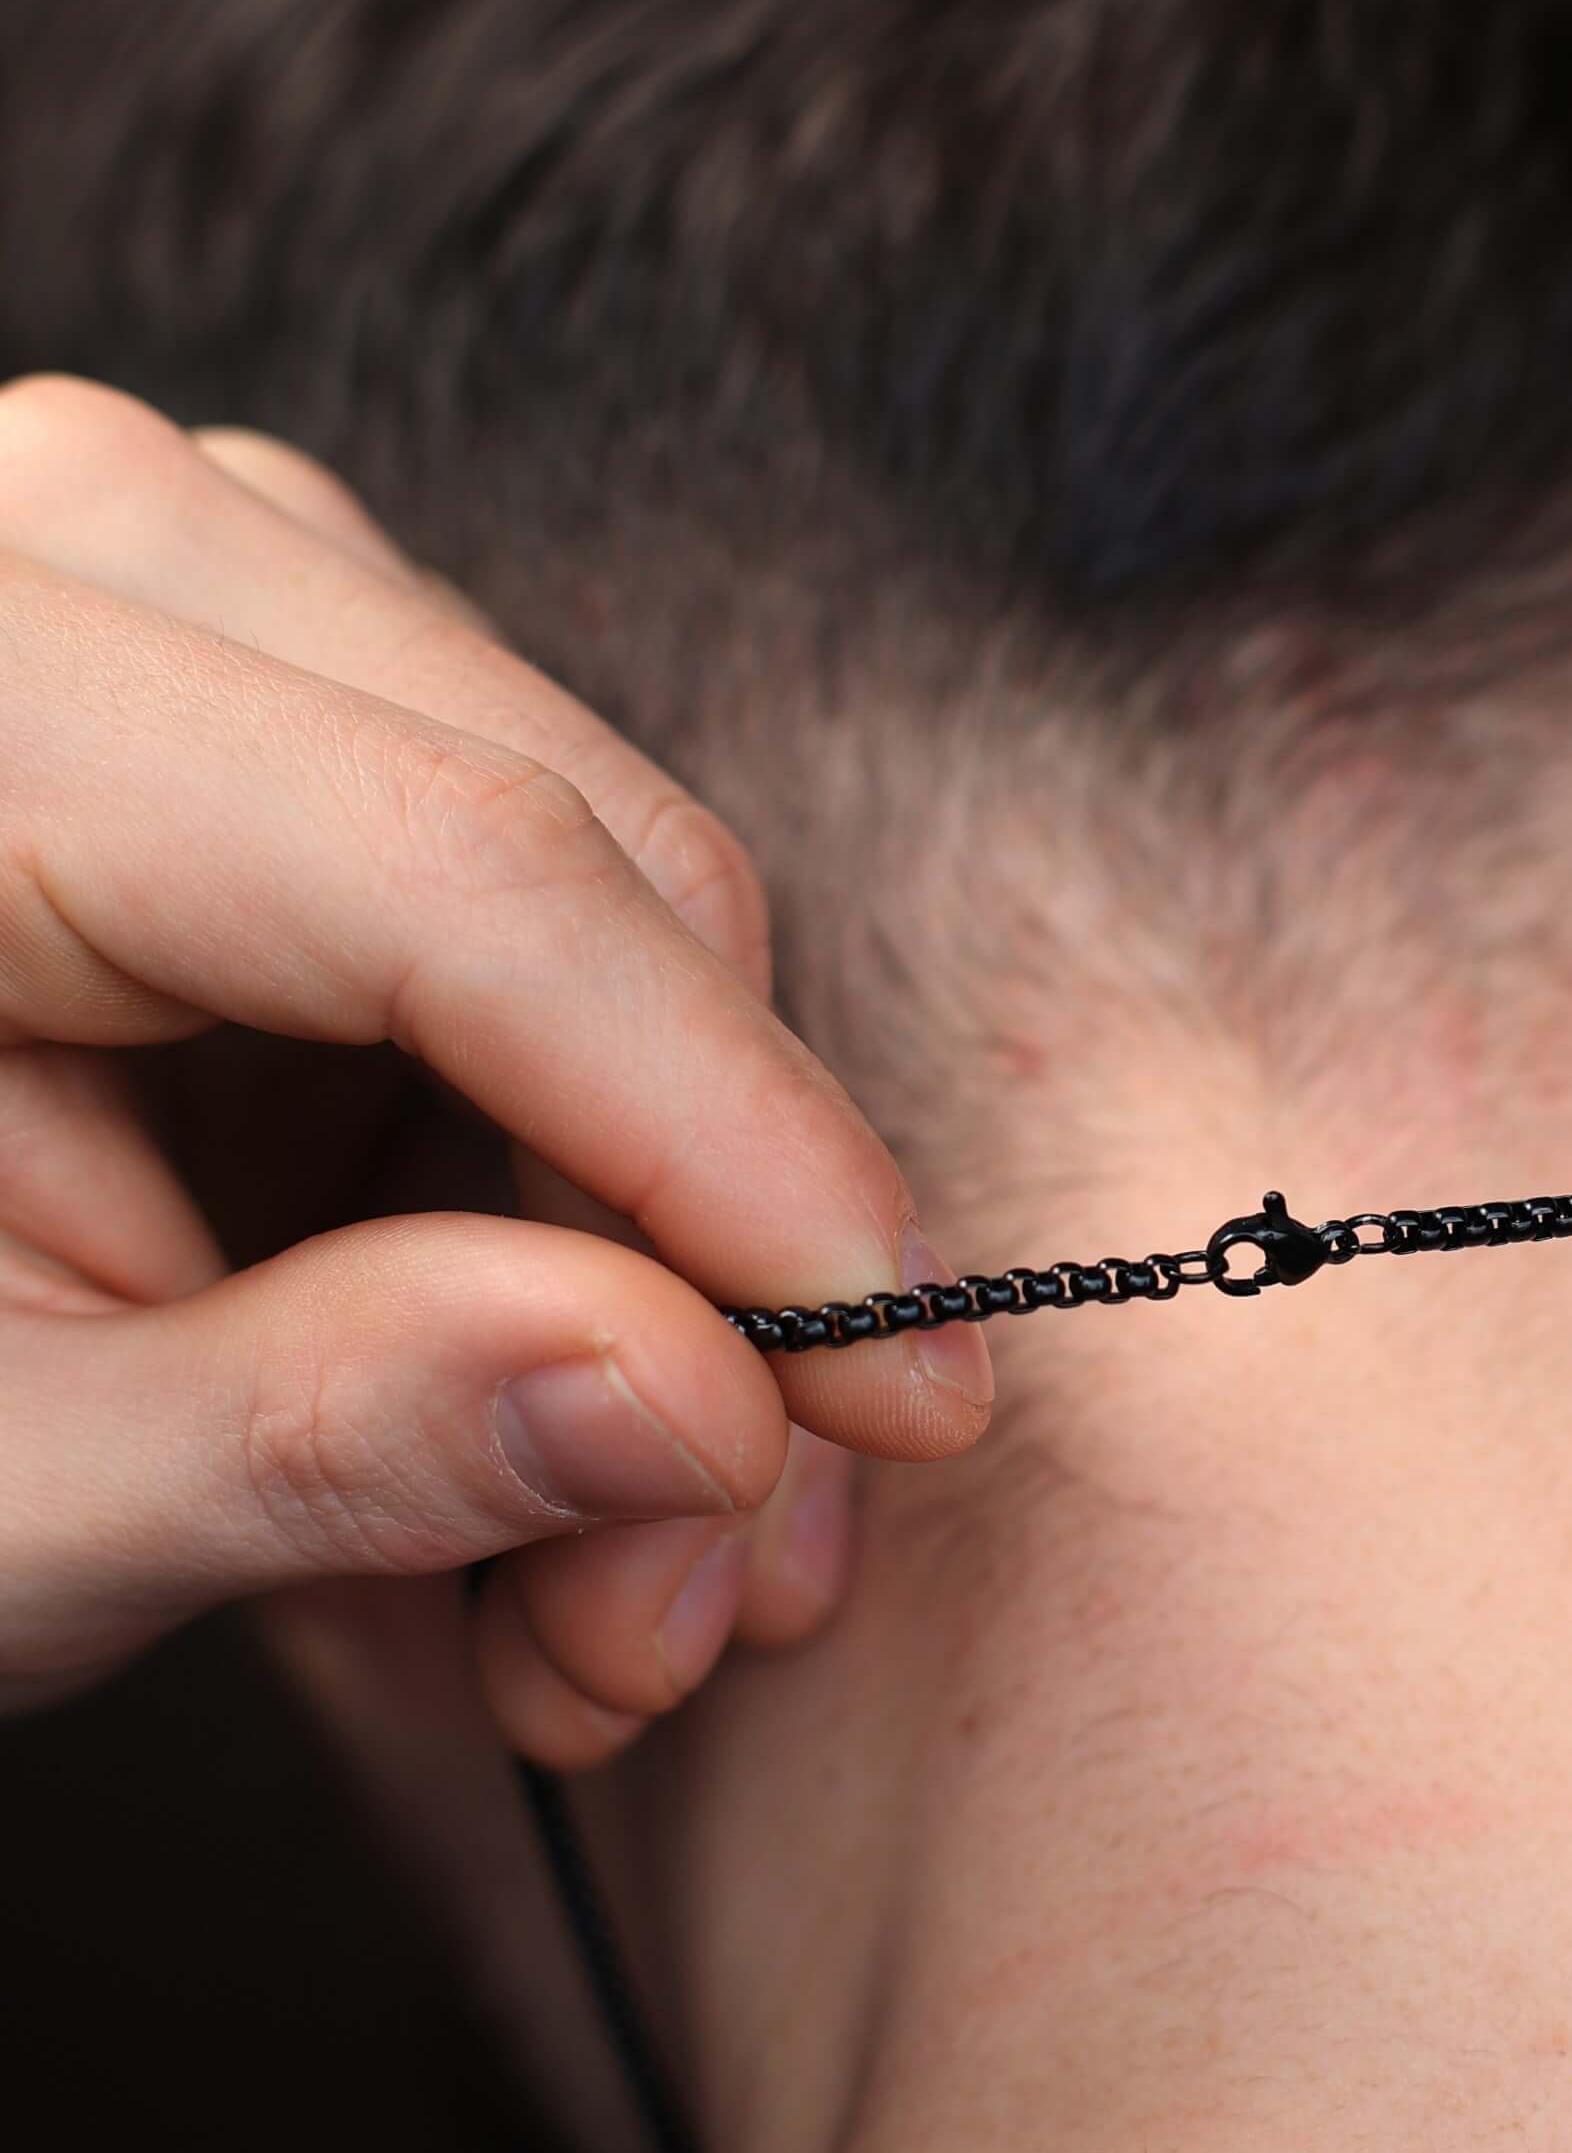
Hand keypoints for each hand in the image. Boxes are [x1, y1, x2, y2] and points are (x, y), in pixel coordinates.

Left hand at [0, 376, 991, 1758]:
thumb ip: (324, 1434)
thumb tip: (711, 1418)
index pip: (470, 877)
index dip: (739, 1152)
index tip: (908, 1390)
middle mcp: (80, 560)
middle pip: (595, 873)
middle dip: (710, 1260)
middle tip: (709, 1592)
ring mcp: (186, 602)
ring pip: (612, 901)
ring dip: (659, 1244)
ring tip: (595, 1567)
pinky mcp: (261, 709)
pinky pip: (542, 920)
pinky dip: (574, 1173)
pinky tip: (532, 1384)